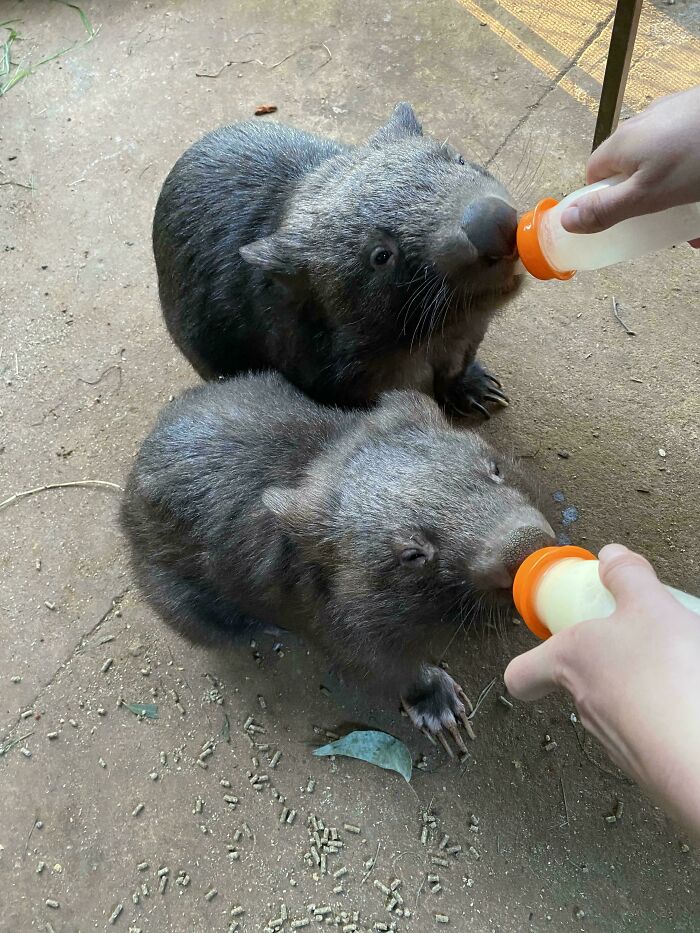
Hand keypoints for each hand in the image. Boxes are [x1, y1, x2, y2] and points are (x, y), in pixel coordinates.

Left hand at [505, 544, 699, 836]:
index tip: (551, 645)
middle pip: (580, 682)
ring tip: (680, 668)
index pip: (521, 674)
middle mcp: (584, 705)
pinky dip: (666, 713)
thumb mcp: (650, 605)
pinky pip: (649, 730)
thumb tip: (610, 555)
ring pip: (617, 707)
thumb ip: (627, 575)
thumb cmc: (669, 672)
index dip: (529, 664)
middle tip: (643, 642)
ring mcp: (616, 741)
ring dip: (640, 687)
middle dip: (608, 661)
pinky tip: (690, 698)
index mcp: (571, 662)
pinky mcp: (649, 765)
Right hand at [560, 85, 699, 246]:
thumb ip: (605, 210)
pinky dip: (690, 169)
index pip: (593, 175)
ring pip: (659, 160)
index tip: (623, 217)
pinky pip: (683, 148)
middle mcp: (639, 123)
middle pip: (629, 167)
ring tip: (693, 210)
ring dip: (671, 188)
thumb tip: (566, 221)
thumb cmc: (695, 158)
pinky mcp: (693, 111)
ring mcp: (668, 113)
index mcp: (620, 144)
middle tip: (665, 218)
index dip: (604, 199)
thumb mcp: (646, 196)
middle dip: (644, 197)